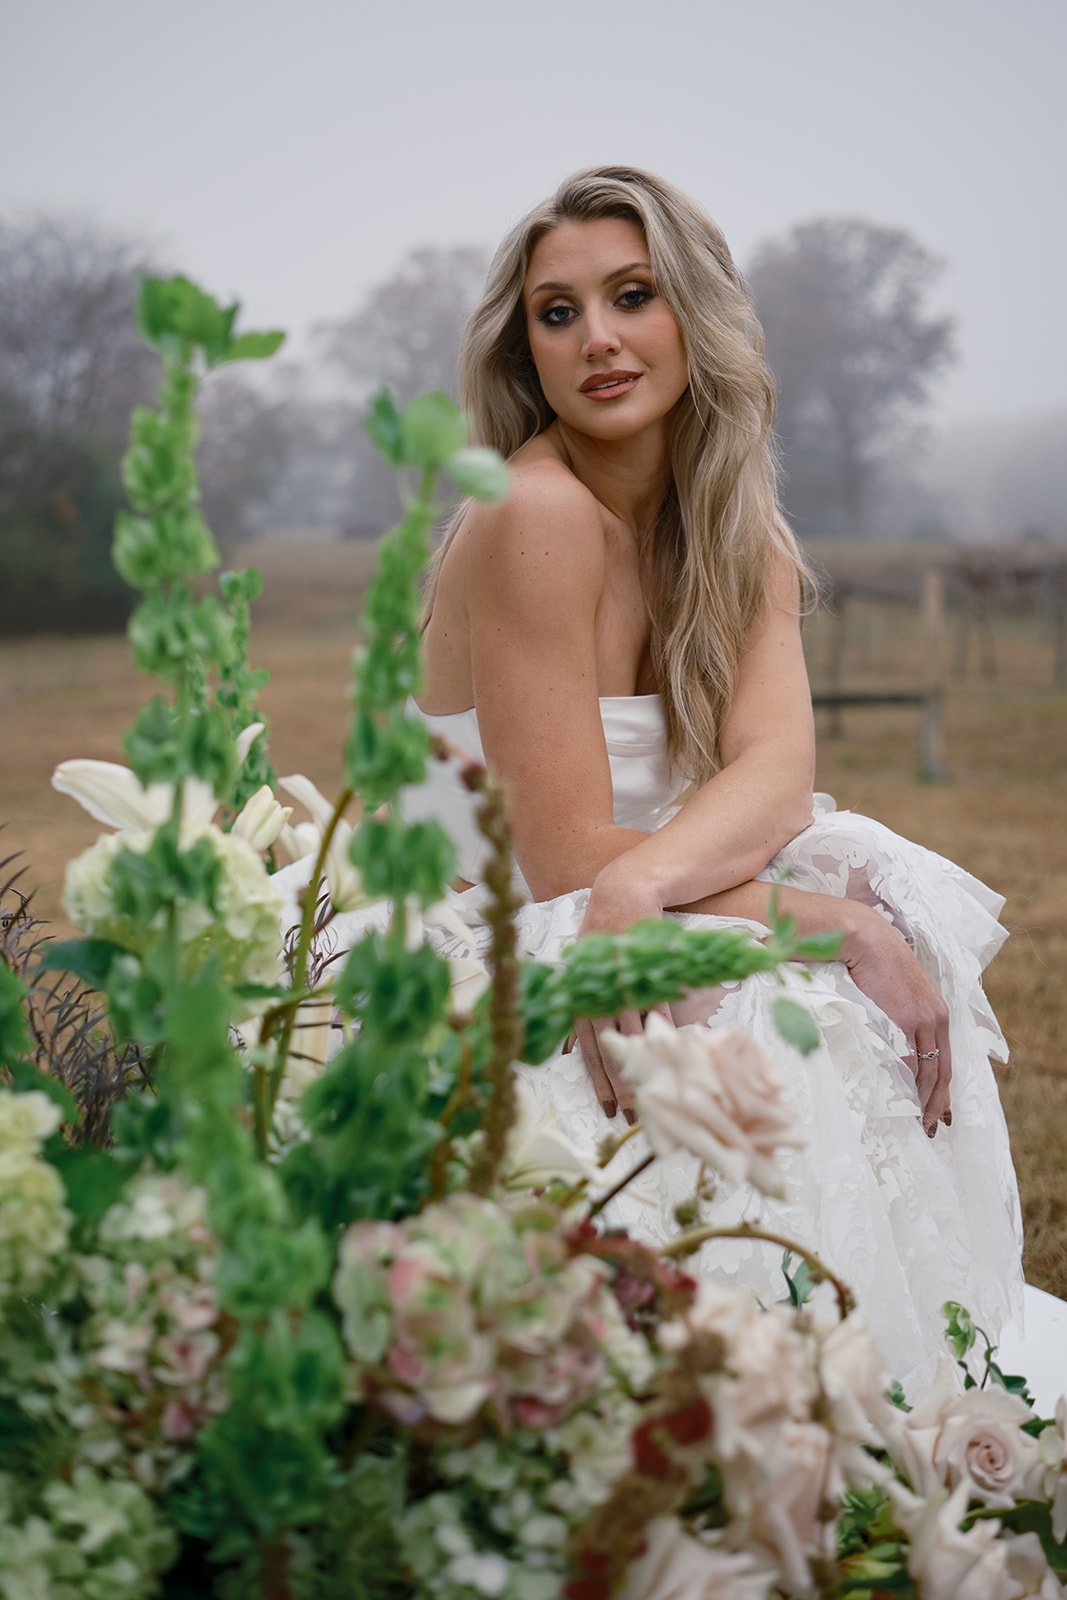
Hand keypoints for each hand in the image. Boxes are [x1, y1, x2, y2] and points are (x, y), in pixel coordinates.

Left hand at [565, 859, 666, 1120]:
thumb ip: (584, 1002)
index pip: (587, 1044)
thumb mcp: (586, 966)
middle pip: (610, 1046)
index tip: (605, 1107)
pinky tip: (666, 1052)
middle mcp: (600, 991)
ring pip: (632, 1033)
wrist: (623, 893)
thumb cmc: (604, 934)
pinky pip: (656, 1006)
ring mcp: (624, 983)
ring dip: (641, 1065)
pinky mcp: (648, 971)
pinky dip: (662, 1030)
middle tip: (630, 1114)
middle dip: (619, 1082)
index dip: (596, 1077)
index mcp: (583, 993)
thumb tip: (575, 1044)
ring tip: (649, 1094)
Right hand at [840, 907, 951, 1135]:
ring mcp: (922, 1020)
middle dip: (937, 1103)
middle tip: (930, 1127)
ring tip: (917, 1121)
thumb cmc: (875, 965)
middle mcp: (936, 1018)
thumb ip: (903, 1019)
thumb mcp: (899, 994)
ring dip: (924, 1099)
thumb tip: (896, 1046)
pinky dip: (908, 1083)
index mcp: (938, 1013)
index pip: (946, 1059)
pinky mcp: (905, 1020)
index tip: (941, 1111)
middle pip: (942, 1071)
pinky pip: (909, 1060)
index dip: (944, 1088)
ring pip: (928, 1070)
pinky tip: (904, 1099)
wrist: (866, 940)